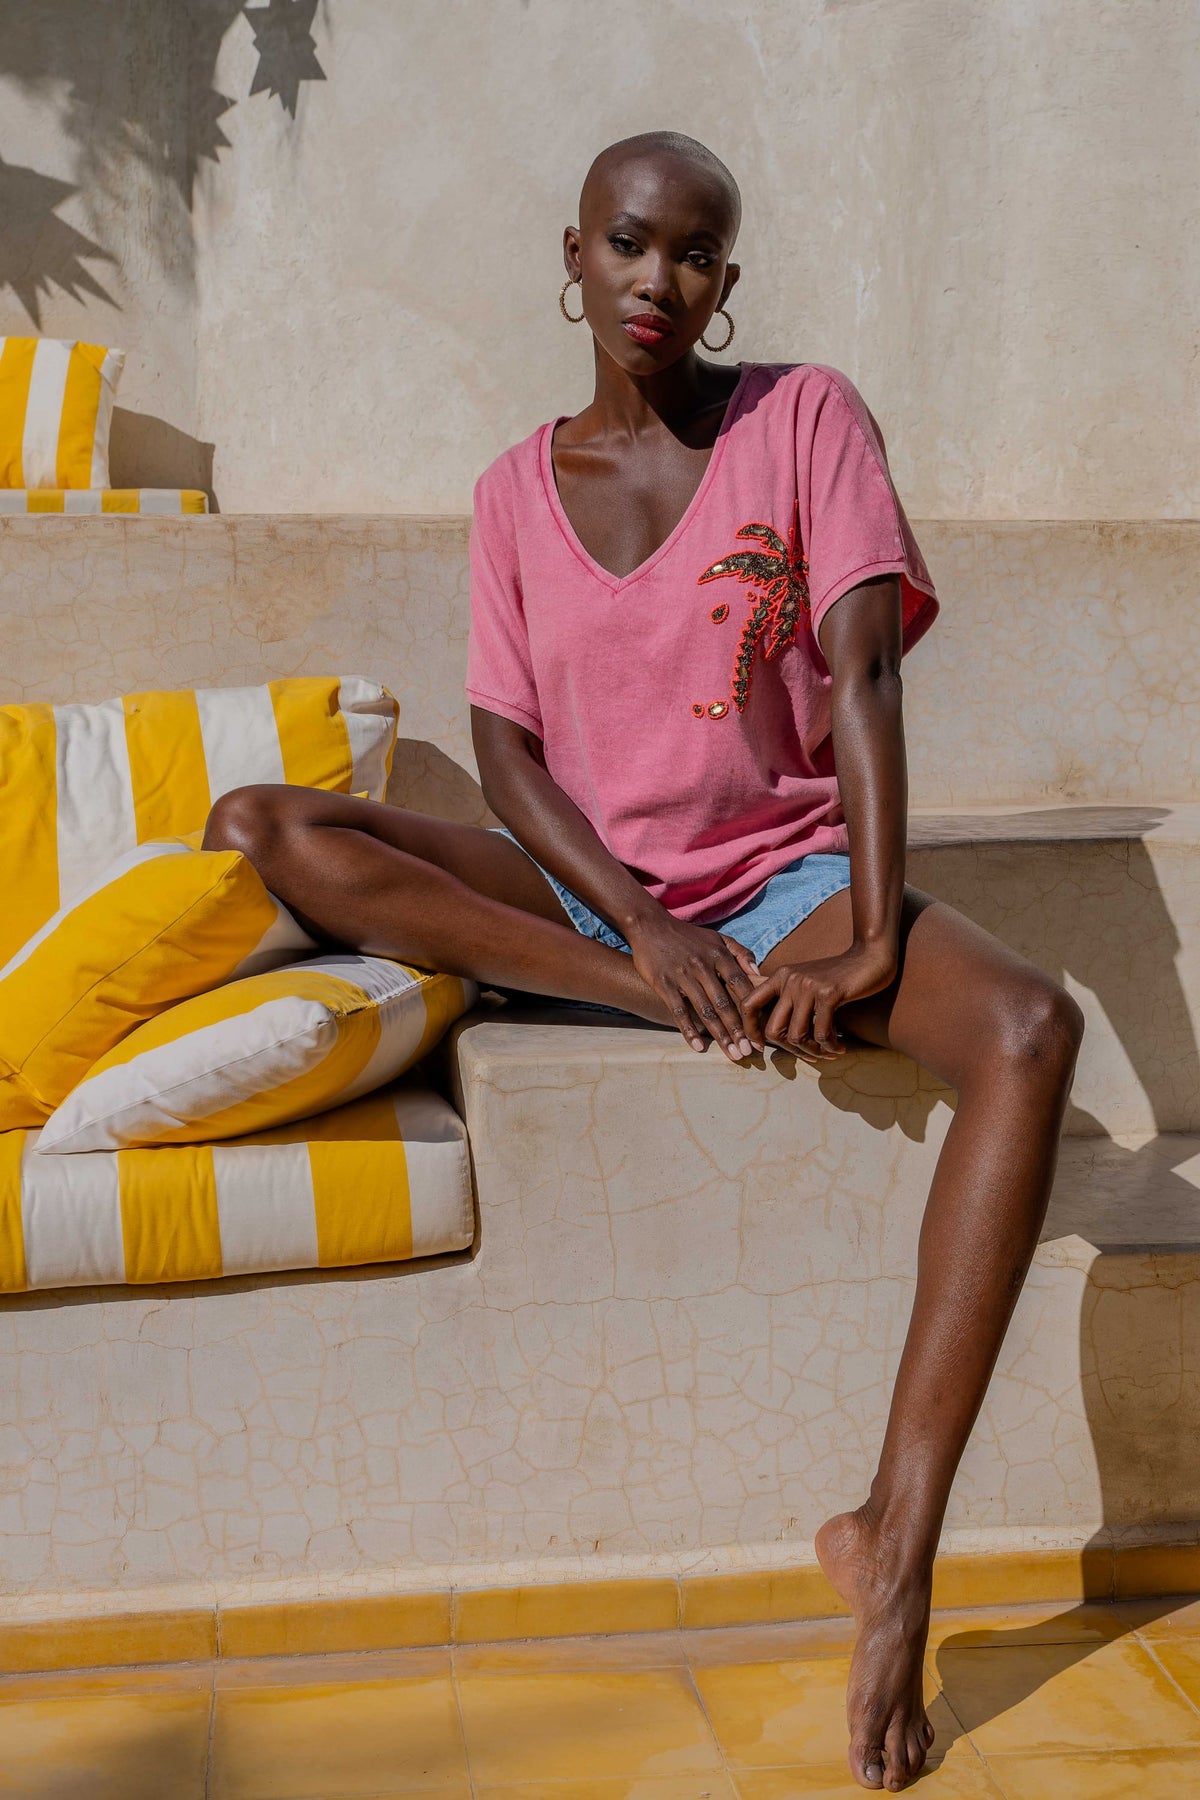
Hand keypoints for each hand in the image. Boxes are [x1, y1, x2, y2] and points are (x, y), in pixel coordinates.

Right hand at [626, 914, 764, 1060]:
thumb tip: (759, 973)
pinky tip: (698, 1047)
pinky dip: (688, 1030)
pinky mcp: (664, 983)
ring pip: (705, 1010)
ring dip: (720, 1035)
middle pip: (726, 1004)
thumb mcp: (717, 937)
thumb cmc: (687, 935)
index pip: (741, 986)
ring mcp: (683, 976)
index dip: (753, 1010)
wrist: (649, 925)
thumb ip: (741, 952)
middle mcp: (703, 966)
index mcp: (719, 955)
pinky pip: (679, 1011)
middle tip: (749, 1053)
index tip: (761, 1032)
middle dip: (739, 1030)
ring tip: (731, 1054)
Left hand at [742, 942, 896, 1061]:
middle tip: (809, 1055)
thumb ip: (790, 1000)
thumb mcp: (807, 982)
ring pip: (796, 1036)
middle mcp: (789, 979)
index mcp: (780, 976)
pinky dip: (830, 1047)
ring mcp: (808, 986)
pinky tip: (840, 1048)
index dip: (750, 1030)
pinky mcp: (829, 994)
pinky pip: (821, 1033)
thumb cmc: (839, 977)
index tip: (760, 1048)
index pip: (749, 1005)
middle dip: (790, 1051)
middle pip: (773, 1030)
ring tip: (827, 1053)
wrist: (871, 956)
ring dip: (813, 1052)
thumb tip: (772, 1032)